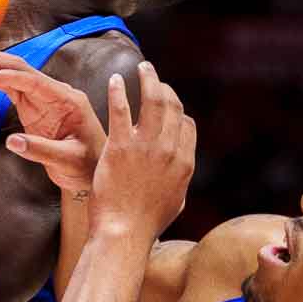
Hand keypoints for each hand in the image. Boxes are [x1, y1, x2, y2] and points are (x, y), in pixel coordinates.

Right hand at [0, 49, 104, 192]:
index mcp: (67, 100)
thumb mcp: (67, 160)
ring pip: (15, 75)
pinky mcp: (34, 108)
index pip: (34, 81)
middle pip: (22, 70)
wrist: (91, 172)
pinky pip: (14, 88)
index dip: (9, 76)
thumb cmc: (86, 165)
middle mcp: (55, 94)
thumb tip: (12, 141)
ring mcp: (43, 99)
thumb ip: (41, 150)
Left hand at [90, 62, 194, 237]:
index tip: (167, 104)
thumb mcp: (174, 202)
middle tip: (153, 77)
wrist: (124, 233)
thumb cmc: (145, 224)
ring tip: (142, 68)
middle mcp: (169, 150)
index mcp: (184, 162)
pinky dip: (119, 91)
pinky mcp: (120, 146)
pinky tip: (116, 80)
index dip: (178, 111)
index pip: (187, 124)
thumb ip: (179, 181)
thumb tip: (180, 174)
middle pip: (173, 106)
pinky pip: (121, 110)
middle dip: (165, 87)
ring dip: (148, 79)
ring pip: (153, 101)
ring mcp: (145, 146)